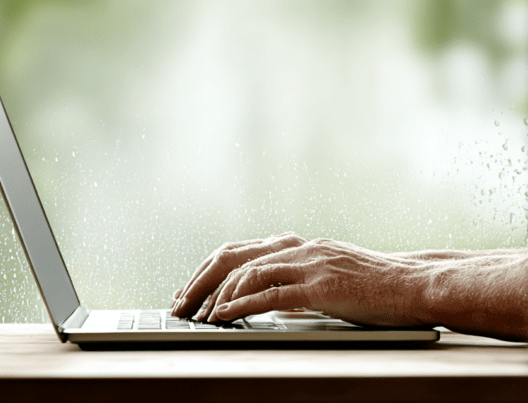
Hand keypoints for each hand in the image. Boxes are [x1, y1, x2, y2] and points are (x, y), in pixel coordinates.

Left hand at [171, 233, 432, 327]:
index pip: (239, 253)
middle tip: (180, 305)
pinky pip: (270, 295)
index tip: (188, 292)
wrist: (416, 284)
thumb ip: (299, 283)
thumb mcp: (330, 277)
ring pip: (246, 275)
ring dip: (216, 297)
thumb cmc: (377, 287)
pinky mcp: (320, 287)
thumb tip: (272, 301)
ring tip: (198, 315)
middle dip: (200, 282)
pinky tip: (223, 316)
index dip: (208, 272)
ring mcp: (309, 265)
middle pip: (232, 258)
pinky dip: (240, 305)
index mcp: (298, 246)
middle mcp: (298, 249)